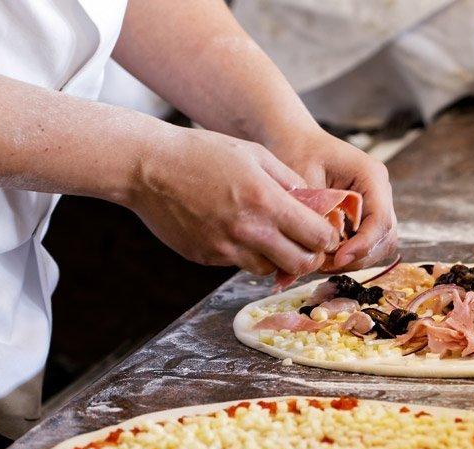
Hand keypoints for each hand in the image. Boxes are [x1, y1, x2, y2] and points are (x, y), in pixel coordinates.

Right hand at [127, 126, 339, 276]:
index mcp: (266, 201)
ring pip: (270, 270)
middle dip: (309, 256)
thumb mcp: (254, 154)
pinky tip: (238, 232)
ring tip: (271, 237)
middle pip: (300, 264)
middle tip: (306, 245)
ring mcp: (226, 249)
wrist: (147, 167)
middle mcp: (249, 231)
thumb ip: (289, 180)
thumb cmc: (201, 153)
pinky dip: (247, 255)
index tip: (324, 232)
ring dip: (278, 258)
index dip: (327, 238)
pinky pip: (239, 265)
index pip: (317, 236)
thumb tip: (315, 202)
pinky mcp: (207, 258)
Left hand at [268, 129, 397, 271]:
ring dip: (355, 259)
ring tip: (324, 262)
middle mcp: (380, 191)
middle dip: (359, 256)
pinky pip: (368, 244)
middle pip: (386, 237)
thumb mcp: (303, 182)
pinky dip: (350, 255)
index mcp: (371, 175)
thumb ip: (316, 214)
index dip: (362, 245)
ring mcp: (375, 204)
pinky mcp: (365, 216)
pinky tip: (326, 256)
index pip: (380, 219)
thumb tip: (320, 250)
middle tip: (327, 264)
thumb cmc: (297, 153)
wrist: (295, 142)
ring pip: (380, 245)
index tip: (338, 258)